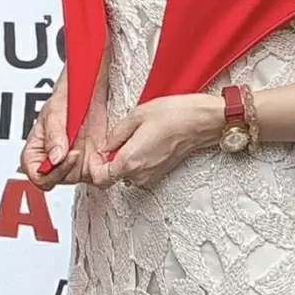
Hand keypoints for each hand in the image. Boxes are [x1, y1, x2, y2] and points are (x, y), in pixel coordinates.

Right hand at [22, 76, 109, 188]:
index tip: (59, 159)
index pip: (35, 174)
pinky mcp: (92, 160)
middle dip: (66, 169)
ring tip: (88, 150)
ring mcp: (74, 161)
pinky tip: (100, 154)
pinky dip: (99, 167)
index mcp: (37, 149)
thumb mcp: (55, 111)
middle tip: (76, 153)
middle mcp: (55, 158)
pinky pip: (95, 173)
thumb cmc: (67, 95)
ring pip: (76, 179)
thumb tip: (55, 158)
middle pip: (56, 180)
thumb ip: (54, 135)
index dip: (47, 172)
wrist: (90, 86)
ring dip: (83, 168)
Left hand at [98, 94, 222, 187]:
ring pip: (125, 174)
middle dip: (107, 161)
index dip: (93, 166)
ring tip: (130, 138)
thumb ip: (115, 134)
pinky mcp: (160, 173)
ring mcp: (151, 176)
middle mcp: (140, 174)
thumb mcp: (136, 116)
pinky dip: (135, 160)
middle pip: (112, 177)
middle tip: (111, 142)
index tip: (97, 152)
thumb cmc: (174, 115)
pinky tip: (142, 142)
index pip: (100, 178)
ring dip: (122, 160)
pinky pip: (139, 171)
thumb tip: (105, 145)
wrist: (201, 122)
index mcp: (130, 161)